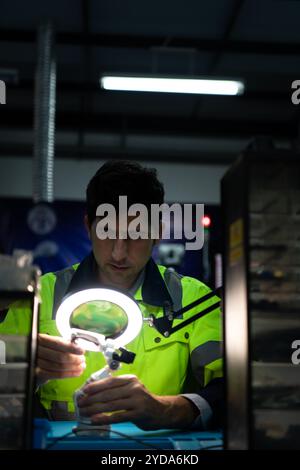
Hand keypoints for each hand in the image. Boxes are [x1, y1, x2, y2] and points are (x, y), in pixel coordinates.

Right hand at [36, 333, 85, 385]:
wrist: (31, 360)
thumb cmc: (46, 349)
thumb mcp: (52, 342)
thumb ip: (64, 343)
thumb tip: (78, 347)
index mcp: (41, 339)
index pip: (58, 344)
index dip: (72, 348)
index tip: (82, 350)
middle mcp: (37, 351)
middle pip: (60, 357)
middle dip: (74, 359)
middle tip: (83, 360)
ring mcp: (36, 363)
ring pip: (59, 367)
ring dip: (74, 367)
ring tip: (82, 366)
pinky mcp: (38, 374)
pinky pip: (56, 375)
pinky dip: (69, 374)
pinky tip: (77, 372)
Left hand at [77, 374, 198, 429]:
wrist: (160, 411)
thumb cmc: (141, 400)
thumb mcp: (131, 389)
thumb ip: (116, 389)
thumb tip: (92, 392)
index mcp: (130, 379)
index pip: (110, 381)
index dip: (96, 386)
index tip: (84, 391)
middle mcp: (134, 387)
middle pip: (108, 394)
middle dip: (91, 399)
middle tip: (80, 404)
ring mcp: (137, 400)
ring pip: (111, 405)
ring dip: (95, 409)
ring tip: (84, 413)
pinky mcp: (138, 413)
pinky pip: (117, 416)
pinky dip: (104, 418)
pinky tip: (95, 420)